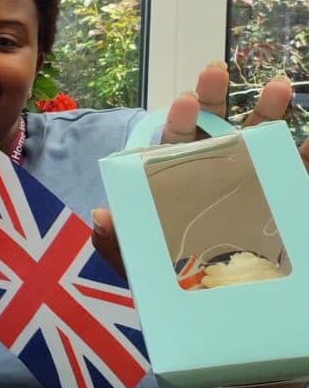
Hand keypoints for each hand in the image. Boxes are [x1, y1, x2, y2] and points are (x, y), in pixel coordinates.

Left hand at [92, 61, 307, 275]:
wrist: (231, 317)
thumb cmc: (179, 286)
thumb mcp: (144, 268)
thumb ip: (119, 244)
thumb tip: (99, 216)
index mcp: (179, 182)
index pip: (175, 144)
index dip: (179, 122)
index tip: (183, 103)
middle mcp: (215, 175)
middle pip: (214, 129)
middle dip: (214, 98)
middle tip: (214, 71)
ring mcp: (255, 185)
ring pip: (260, 141)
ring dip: (268, 112)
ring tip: (278, 86)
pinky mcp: (289, 201)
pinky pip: (299, 174)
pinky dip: (307, 156)